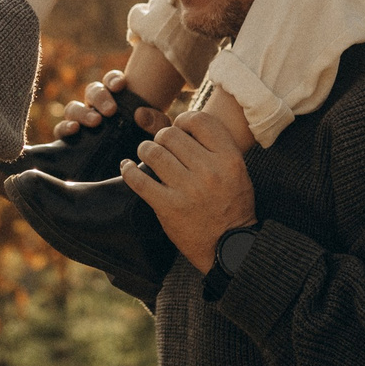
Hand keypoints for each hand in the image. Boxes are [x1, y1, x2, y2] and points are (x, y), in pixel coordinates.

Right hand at [52, 69, 170, 138]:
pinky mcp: (70, 141)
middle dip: (100, 97)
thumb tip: (140, 114)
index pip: (111, 81)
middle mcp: (97, 108)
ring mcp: (82, 123)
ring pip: (73, 108)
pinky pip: (60, 129)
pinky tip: (74, 130)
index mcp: (117, 99)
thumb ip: (156, 122)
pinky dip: (64, 127)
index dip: (113, 79)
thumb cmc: (146, 147)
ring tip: (96, 122)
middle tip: (111, 110)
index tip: (120, 85)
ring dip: (83, 112)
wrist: (134, 171)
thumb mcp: (157, 134)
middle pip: (92, 91)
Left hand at [119, 110, 254, 272]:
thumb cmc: (232, 205)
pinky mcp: (168, 207)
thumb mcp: (237, 171)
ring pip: (153, 152)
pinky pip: (138, 180)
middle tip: (161, 146)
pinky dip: (129, 170)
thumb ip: (216, 147)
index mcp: (229, 158)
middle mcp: (209, 171)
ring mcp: (187, 189)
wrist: (229, 246)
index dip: (184, 120)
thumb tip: (182, 125)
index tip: (179, 127)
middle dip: (161, 137)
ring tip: (146, 154)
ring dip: (145, 150)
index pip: (199, 121)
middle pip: (171, 135)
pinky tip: (127, 166)